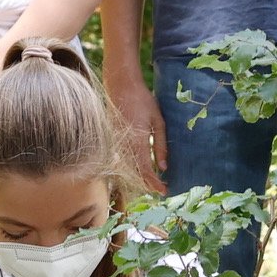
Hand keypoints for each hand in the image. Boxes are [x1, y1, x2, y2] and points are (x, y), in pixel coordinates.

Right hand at [107, 68, 166, 191]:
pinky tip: (141, 167)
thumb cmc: (143, 101)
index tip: (164, 191)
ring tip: (153, 181)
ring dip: (139, 177)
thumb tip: (163, 167)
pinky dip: (131, 167)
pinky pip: (121, 159)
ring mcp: (116, 143)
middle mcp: (124, 145)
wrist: (120, 86)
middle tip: (161, 188)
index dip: (154, 184)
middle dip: (147, 184)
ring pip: (127, 169)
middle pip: (134, 174)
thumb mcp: (158, 121)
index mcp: (138, 141)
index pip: (145, 171)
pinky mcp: (112, 140)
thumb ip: (161, 145)